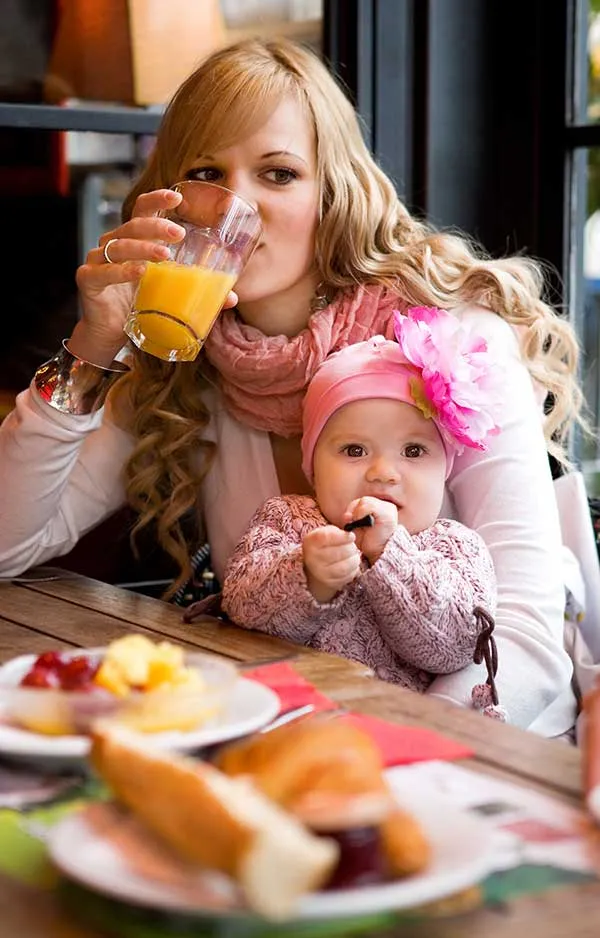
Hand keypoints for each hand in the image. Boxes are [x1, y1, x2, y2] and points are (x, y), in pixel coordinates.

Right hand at [71, 188, 237, 366]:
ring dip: (143, 248)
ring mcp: (97, 260)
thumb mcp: (168, 292)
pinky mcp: (88, 280)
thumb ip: (195, 289)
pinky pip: (103, 272)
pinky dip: (122, 271)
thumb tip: (231, 297)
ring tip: (165, 255)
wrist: (109, 333)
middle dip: (156, 226)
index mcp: (133, 240)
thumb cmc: (138, 306)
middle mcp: (113, 244)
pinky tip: (139, 272)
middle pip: (132, 226)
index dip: (157, 200)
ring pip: (119, 246)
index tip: (177, 197)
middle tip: (179, 233)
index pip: (143, 211)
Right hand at [302, 525, 360, 602]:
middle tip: (351, 546)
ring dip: (354, 559)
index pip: (327, 538)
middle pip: (340, 552)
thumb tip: (350, 523)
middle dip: (351, 548)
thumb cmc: (324, 546)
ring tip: (353, 555)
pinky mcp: (329, 583)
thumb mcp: (326, 533)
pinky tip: (350, 564)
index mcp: (311, 541)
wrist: (314, 568)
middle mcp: (312, 558)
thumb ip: (338, 528)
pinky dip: (353, 569)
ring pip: (345, 566)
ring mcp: (320, 572)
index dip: (342, 536)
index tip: (351, 536)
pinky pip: (348, 576)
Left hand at [343, 497, 398, 564]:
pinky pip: (369, 506)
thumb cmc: (368, 542)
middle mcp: (386, 506)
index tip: (351, 522)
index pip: (362, 501)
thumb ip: (351, 517)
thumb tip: (346, 515)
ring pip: (365, 501)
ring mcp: (388, 508)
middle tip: (354, 524)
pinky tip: (364, 524)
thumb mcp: (357, 527)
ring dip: (357, 513)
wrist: (379, 554)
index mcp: (380, 508)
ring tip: (360, 525)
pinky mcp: (387, 513)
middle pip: (363, 500)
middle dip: (354, 511)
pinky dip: (361, 513)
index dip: (353, 510)